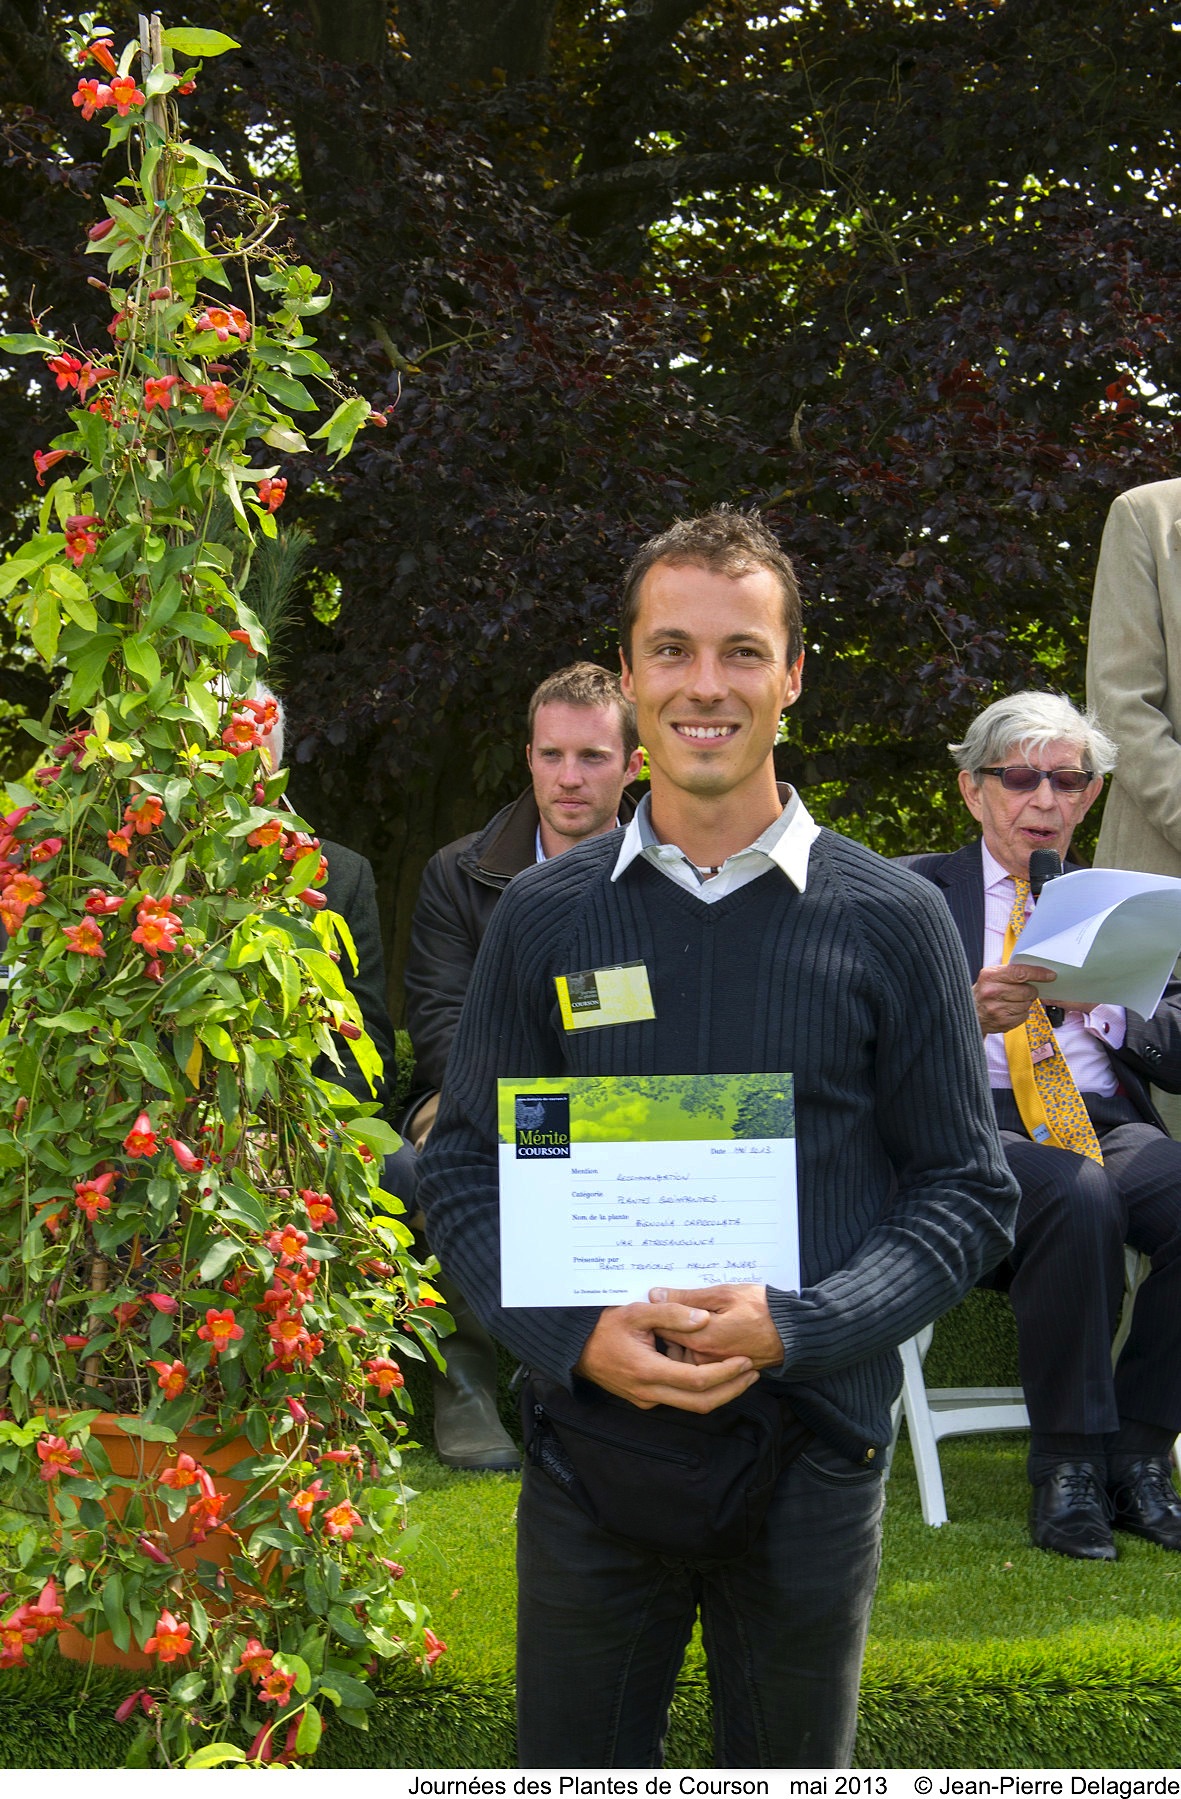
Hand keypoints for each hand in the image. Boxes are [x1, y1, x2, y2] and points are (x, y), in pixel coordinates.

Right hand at [575, 1301, 758, 1412]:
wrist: (576, 1348)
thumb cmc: (604, 1327)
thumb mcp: (636, 1311)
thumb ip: (671, 1314)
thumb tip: (703, 1319)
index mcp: (649, 1371)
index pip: (698, 1381)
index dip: (726, 1374)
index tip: (745, 1362)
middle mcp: (650, 1392)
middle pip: (701, 1403)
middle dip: (731, 1390)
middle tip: (752, 1374)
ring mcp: (646, 1399)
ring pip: (691, 1405)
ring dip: (718, 1392)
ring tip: (739, 1372)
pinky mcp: (644, 1399)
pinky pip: (678, 1399)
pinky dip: (699, 1389)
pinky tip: (709, 1370)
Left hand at [649, 1283, 783, 1369]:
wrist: (794, 1331)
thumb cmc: (762, 1308)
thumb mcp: (723, 1294)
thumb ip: (687, 1297)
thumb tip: (655, 1295)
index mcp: (702, 1340)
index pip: (663, 1330)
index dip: (657, 1315)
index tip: (658, 1302)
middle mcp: (705, 1359)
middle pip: (671, 1346)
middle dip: (669, 1329)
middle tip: (675, 1308)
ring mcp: (715, 1368)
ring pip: (684, 1355)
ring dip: (682, 1340)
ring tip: (694, 1320)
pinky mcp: (723, 1371)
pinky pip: (700, 1362)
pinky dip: (696, 1349)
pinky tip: (704, 1331)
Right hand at [972, 961, 1056, 1034]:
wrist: (969, 1012)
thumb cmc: (984, 991)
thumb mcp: (991, 975)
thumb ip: (1010, 972)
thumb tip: (1037, 971)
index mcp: (990, 976)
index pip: (1020, 973)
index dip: (1038, 974)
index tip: (1050, 975)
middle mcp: (992, 992)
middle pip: (1027, 990)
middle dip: (1030, 990)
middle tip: (1023, 990)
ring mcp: (997, 1009)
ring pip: (1027, 1004)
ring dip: (1025, 1002)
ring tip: (1012, 1001)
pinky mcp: (1002, 1022)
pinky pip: (1024, 1015)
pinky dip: (1021, 1013)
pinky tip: (1010, 1010)